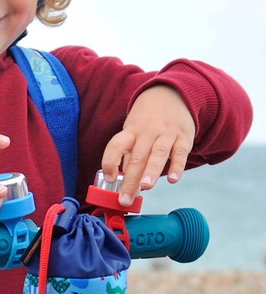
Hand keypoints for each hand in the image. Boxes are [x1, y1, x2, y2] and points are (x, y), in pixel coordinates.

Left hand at [101, 84, 195, 206]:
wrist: (171, 94)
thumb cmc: (147, 120)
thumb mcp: (133, 130)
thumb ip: (130, 154)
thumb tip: (125, 180)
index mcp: (131, 131)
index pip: (116, 144)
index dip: (110, 160)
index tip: (108, 177)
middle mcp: (147, 132)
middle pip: (136, 156)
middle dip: (129, 179)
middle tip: (124, 199)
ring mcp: (166, 134)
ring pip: (157, 153)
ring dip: (151, 171)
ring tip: (145, 187)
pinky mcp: (184, 137)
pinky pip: (180, 152)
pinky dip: (177, 166)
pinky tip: (173, 179)